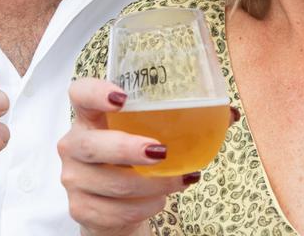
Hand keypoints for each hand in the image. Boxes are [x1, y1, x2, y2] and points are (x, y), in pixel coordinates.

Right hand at [59, 78, 208, 235]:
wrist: (115, 208)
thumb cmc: (134, 163)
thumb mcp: (151, 137)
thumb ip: (183, 121)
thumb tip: (229, 114)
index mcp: (90, 118)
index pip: (79, 94)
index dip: (95, 92)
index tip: (122, 97)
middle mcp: (74, 145)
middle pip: (92, 145)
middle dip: (128, 148)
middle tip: (161, 151)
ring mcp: (74, 179)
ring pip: (114, 183)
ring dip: (154, 184)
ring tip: (179, 180)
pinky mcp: (81, 209)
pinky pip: (118, 210)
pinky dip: (146, 206)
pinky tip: (159, 200)